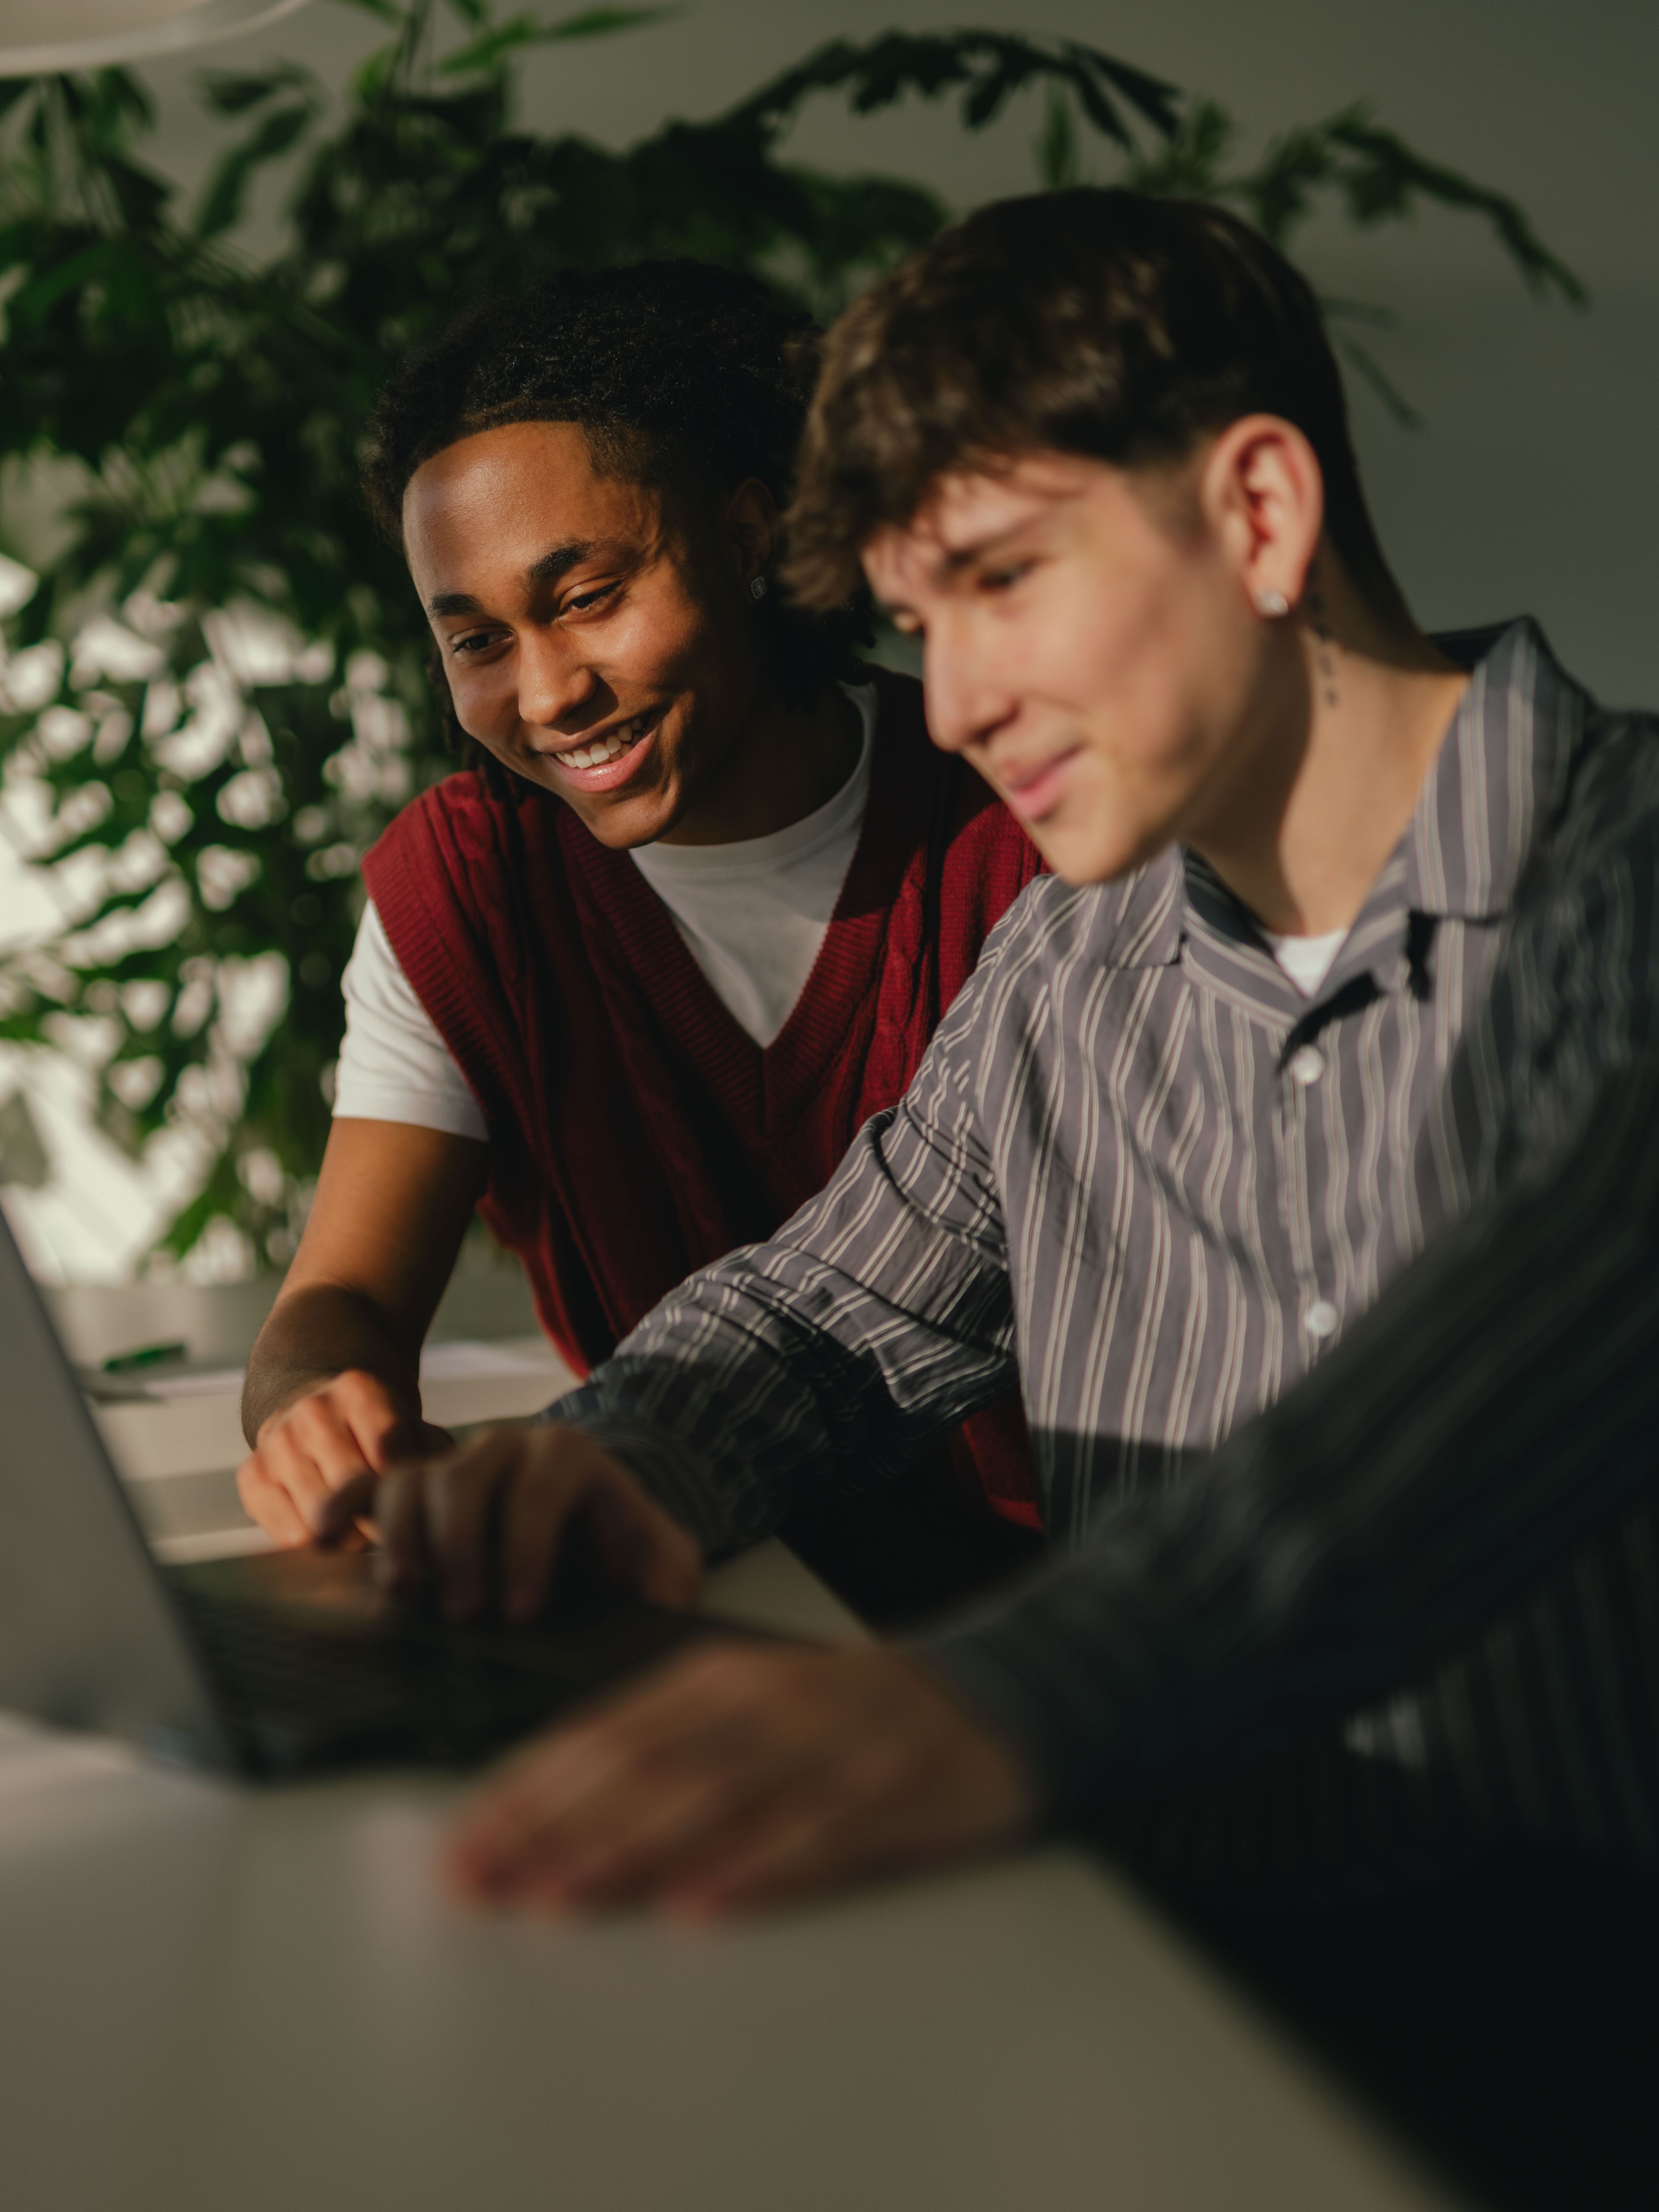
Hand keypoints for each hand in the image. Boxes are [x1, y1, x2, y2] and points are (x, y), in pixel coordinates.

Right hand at [236, 1368, 449, 1546]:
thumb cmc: (375, 1433)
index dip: (402, 1492)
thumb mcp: (410, 1428)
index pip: (388, 1453)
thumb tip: (426, 1497)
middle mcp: (312, 1411)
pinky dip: (313, 1545)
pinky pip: (288, 1534)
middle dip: (375, 1520)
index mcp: (357, 1390)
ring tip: (359, 1530)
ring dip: (347, 1538)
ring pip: (319, 1520)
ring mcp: (277, 1442)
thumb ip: (428, 1456)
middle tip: (386, 1529)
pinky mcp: (252, 1474)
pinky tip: (325, 1531)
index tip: (408, 1507)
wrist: (315, 1416)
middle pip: (351, 1490)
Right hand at [312, 1424, 703, 1623]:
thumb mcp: (665, 1563)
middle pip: (468, 1477)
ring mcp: (458, 1463)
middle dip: (461, 1546)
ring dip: (403, 1535)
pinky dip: (345, 1510)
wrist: (593, 1538)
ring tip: (403, 1592)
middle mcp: (509, 1448)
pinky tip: (321, 1544)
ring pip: (415, 1480)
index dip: (528, 1544)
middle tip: (462, 1612)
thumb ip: (671, 1577)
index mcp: (572, 1458)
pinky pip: (373, 1486)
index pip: (542, 1486)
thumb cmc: (626, 1555)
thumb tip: (663, 1602)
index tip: (520, 1609)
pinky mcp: (419, 1489)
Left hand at [444, 1642, 1037, 1918]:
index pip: (605, 1732)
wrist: (997, 1692)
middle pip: (644, 1764)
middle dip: (553, 1823)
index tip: (465, 1839)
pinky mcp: (891, 1791)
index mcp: (722, 1676)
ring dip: (629, 1848)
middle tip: (484, 1876)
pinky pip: (814, 1837)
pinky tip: (700, 1903)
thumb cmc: (852, 1714)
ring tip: (559, 1893)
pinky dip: (753, 1868)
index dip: (530, 1787)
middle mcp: (767, 1702)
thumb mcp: (753, 1706)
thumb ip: (668, 1743)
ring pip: (715, 1798)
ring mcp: (831, 1746)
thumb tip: (556, 1802)